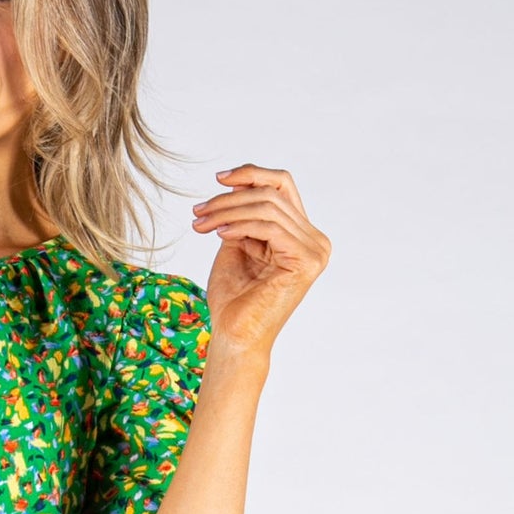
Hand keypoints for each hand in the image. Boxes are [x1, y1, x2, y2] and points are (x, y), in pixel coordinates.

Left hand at [191, 164, 330, 357]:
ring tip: (201, 224)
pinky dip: (239, 225)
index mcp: (302, 236)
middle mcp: (315, 241)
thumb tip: (238, 181)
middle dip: (229, 199)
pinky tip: (219, 233)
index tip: (219, 179)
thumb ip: (243, 214)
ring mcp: (315, 251)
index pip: (282, 187)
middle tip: (198, 212)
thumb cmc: (234, 299)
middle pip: (272, 194)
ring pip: (268, 207)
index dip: (252, 175)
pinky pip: (269, 226)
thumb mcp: (237, 243)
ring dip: (227, 211)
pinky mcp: (306, 261)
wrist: (235, 337)